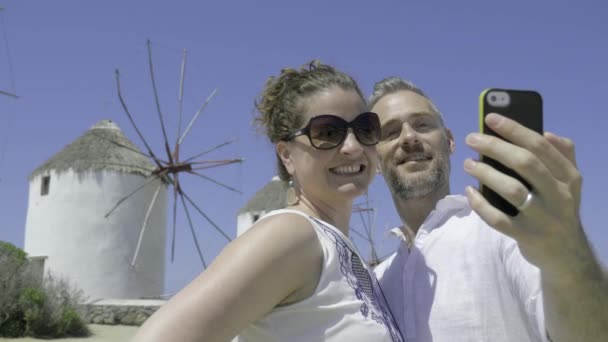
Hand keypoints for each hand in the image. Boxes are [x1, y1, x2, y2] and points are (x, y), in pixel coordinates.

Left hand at [463, 113, 587, 279]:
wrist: (567, 254)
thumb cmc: (559, 208)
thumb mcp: (569, 182)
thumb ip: (562, 155)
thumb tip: (546, 132)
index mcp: (569, 177)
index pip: (540, 146)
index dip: (514, 129)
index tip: (490, 118)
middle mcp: (559, 196)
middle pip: (525, 163)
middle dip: (495, 147)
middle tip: (472, 138)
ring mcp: (542, 218)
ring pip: (511, 190)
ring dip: (485, 173)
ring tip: (468, 163)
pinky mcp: (526, 236)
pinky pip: (498, 219)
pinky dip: (480, 204)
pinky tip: (469, 191)